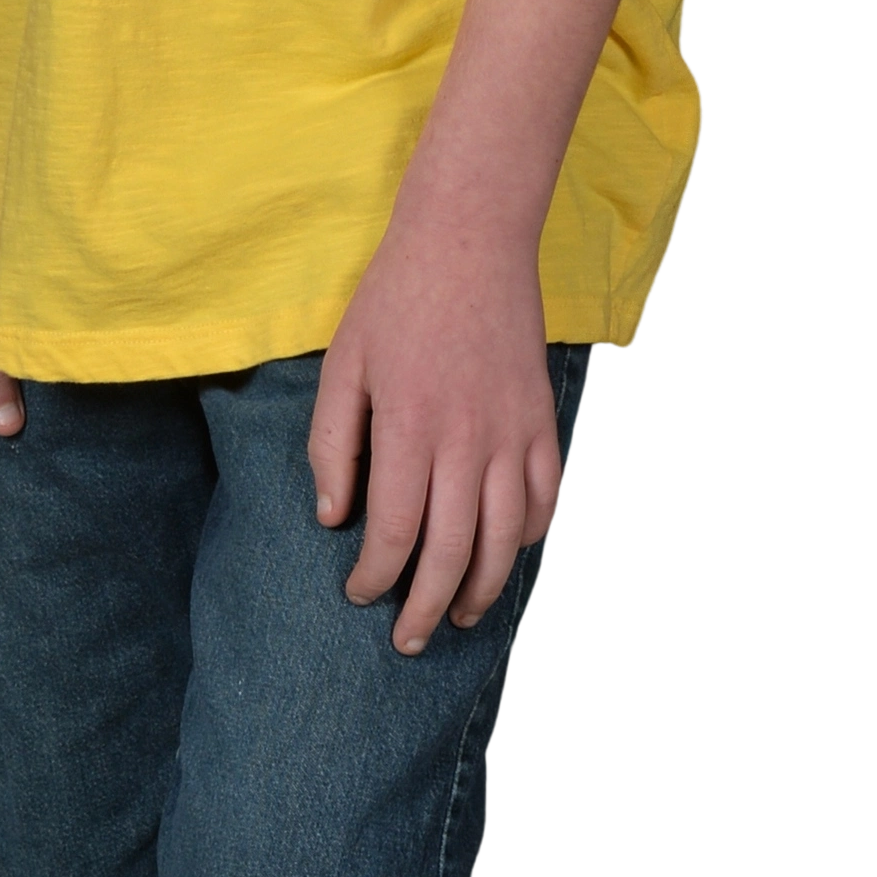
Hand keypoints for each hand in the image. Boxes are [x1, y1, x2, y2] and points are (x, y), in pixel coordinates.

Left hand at [308, 203, 562, 654]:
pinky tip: (505, 556)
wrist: (470, 236)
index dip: (374, 576)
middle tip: (405, 639)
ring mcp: (511, 431)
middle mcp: (466, 439)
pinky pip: (544, 498)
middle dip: (425, 607)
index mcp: (409, 425)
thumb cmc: (396, 296)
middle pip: (453, 552)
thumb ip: (332, 442)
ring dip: (482, 590)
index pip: (393, 531)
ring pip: (505, 539)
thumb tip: (331, 517)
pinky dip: (528, 539)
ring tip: (457, 617)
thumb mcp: (344, 361)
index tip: (358, 593)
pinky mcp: (541, 419)